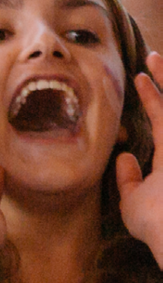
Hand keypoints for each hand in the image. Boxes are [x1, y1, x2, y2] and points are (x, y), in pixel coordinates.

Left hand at [112, 62, 162, 253]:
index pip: (162, 121)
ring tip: (155, 57)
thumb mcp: (134, 202)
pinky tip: (157, 71)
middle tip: (153, 56)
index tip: (139, 78)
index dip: (152, 98)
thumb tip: (123, 158)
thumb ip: (129, 181)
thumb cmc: (157, 226)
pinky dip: (162, 98)